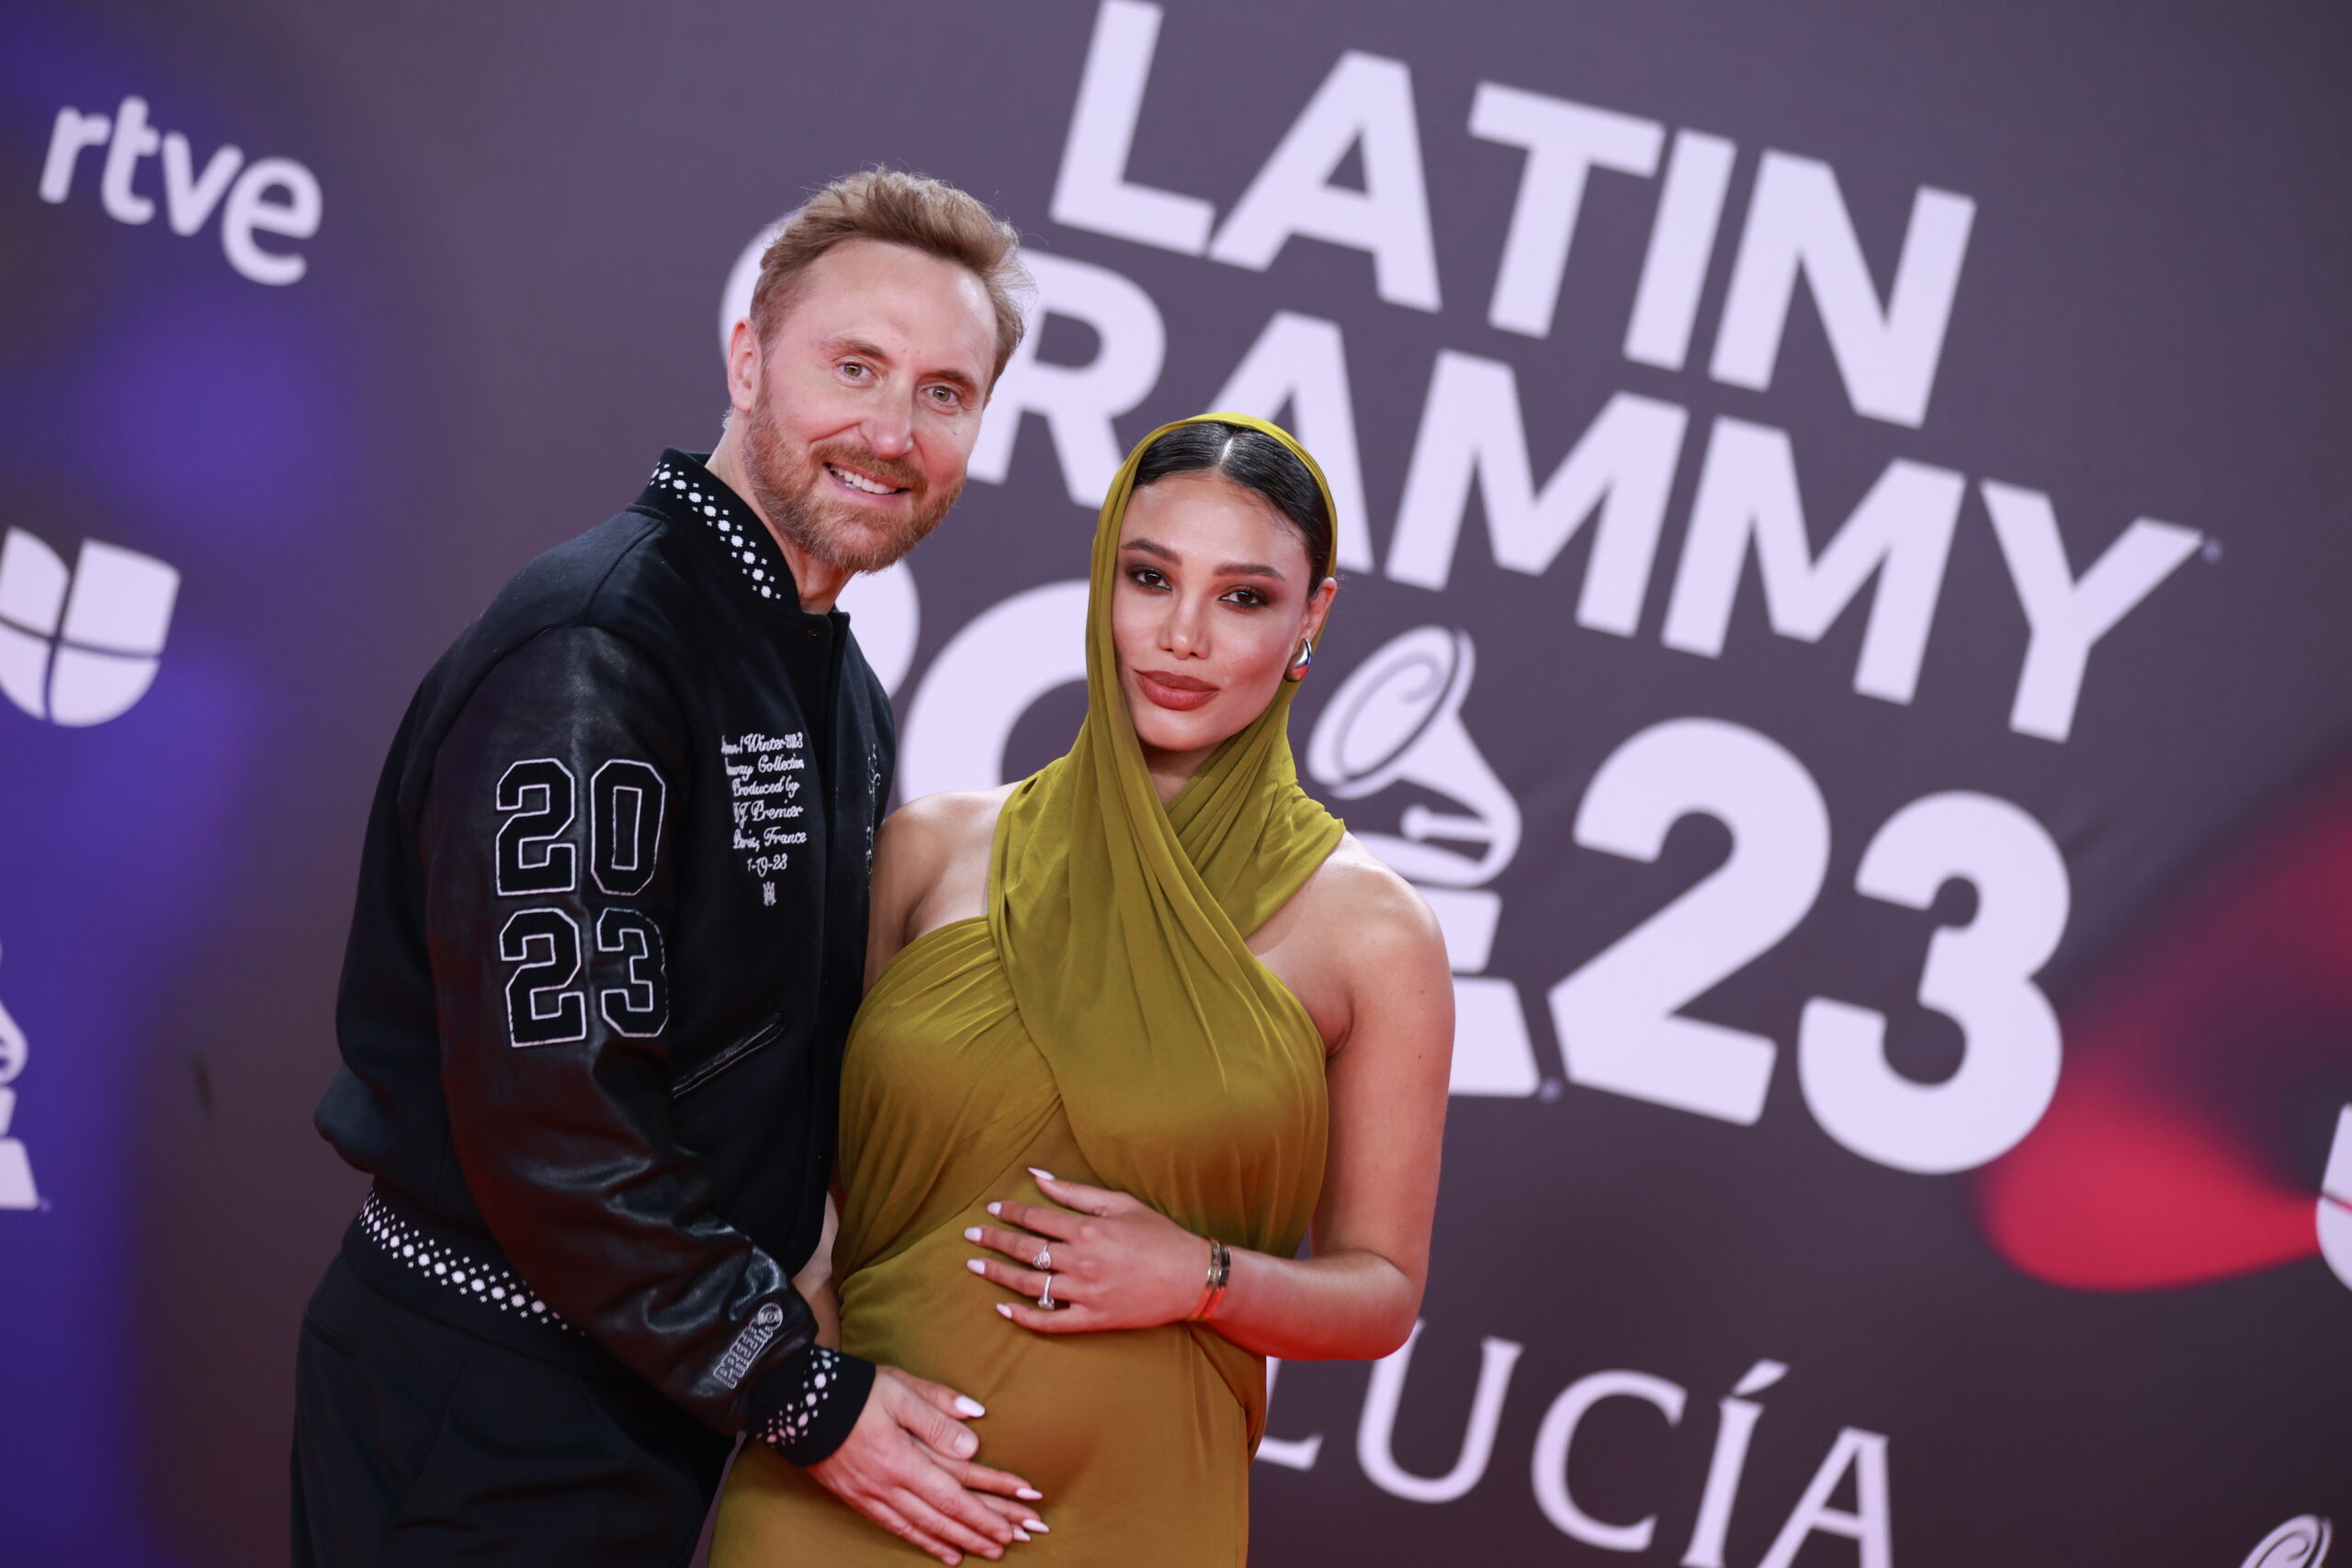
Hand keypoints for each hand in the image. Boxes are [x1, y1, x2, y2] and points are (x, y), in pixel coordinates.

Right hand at [805, 1367, 1047, 1563]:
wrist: (794, 1402)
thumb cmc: (852, 1391)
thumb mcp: (899, 1391)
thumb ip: (937, 1414)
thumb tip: (974, 1438)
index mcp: (904, 1460)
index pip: (956, 1494)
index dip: (989, 1509)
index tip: (1019, 1517)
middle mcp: (890, 1487)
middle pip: (945, 1517)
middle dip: (983, 1531)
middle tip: (1017, 1542)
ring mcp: (872, 1496)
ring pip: (923, 1528)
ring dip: (959, 1541)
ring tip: (986, 1552)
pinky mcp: (858, 1499)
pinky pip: (897, 1528)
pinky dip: (923, 1542)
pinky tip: (942, 1550)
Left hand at [964, 1168, 1213, 1333]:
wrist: (1190, 1278)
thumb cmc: (1158, 1235)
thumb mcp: (1120, 1203)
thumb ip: (1075, 1192)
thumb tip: (1037, 1177)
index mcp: (1087, 1228)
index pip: (1034, 1218)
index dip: (1009, 1212)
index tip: (991, 1209)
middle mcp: (1080, 1261)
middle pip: (1024, 1249)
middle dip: (993, 1240)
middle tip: (970, 1236)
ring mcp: (1084, 1293)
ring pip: (1029, 1285)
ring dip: (998, 1275)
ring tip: (975, 1266)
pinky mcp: (1091, 1319)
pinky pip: (1049, 1321)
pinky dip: (1023, 1316)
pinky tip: (1004, 1308)